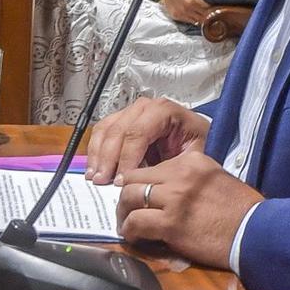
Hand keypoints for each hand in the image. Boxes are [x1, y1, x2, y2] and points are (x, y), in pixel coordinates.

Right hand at [84, 97, 211, 182]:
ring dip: (98, 155)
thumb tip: (144, 179)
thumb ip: (171, 165)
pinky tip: (94, 169)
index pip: (138, 132)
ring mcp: (130, 112)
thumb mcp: (193, 156)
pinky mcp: (120, 120)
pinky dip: (95, 151)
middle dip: (109, 159)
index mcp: (164, 111)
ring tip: (95, 178)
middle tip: (103, 181)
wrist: (194, 139)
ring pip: (105, 130)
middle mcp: (145, 107)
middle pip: (118, 130)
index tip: (122, 181)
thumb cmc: (195, 147)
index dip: (127, 158)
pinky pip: (101, 132)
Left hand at [116, 150, 262, 269]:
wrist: (257, 232)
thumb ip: (190, 180)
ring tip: (127, 225)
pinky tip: (135, 237)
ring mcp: (175, 198)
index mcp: (192, 160)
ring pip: (130, 198)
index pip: (152, 167)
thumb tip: (165, 191)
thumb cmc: (242, 211)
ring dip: (124, 214)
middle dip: (125, 196)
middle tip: (125, 210)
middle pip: (135, 179)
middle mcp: (180, 174)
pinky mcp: (171, 223)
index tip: (137, 195)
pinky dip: (130, 231)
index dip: (140, 183)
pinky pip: (136, 223)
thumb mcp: (216, 180)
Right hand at [156, 0, 217, 26]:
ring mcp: (180, 13)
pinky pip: (189, 21)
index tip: (222, 5)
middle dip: (212, 14)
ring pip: (197, 21)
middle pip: (205, 17)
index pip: (210, 10)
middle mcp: (186, 8)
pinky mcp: (176, 15)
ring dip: (204, 18)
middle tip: (218, 9)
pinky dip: (195, 18)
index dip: (217, 9)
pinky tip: (198, 12)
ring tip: (210, 12)